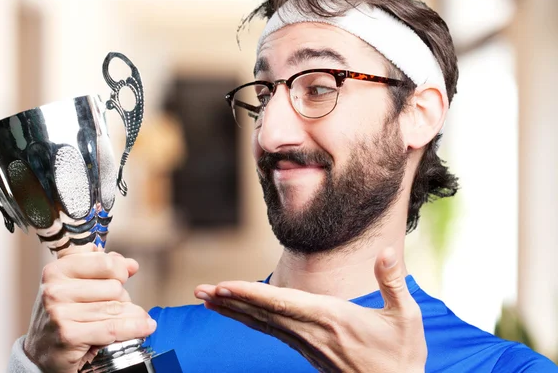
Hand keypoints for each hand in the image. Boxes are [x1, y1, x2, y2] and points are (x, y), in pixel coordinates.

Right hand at [23, 247, 156, 372]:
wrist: (42, 353)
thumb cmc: (64, 315)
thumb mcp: (76, 285)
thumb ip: (102, 268)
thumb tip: (131, 265)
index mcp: (56, 271)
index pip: (104, 262)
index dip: (120, 269)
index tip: (124, 276)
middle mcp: (55, 290)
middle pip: (114, 287)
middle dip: (123, 298)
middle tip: (116, 307)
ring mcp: (60, 313)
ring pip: (116, 308)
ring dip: (133, 315)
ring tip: (136, 319)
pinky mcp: (69, 335)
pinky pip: (113, 328)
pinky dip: (133, 328)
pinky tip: (146, 327)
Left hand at [195, 248, 425, 372]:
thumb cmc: (402, 356)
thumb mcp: (407, 318)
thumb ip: (393, 281)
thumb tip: (386, 250)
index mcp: (332, 318)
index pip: (282, 303)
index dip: (249, 294)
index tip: (223, 287)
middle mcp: (313, 331)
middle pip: (263, 314)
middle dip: (229, 301)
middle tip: (200, 291)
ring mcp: (308, 344)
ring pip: (264, 325)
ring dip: (235, 311)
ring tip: (210, 299)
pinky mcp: (309, 351)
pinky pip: (273, 333)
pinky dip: (252, 321)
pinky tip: (240, 314)